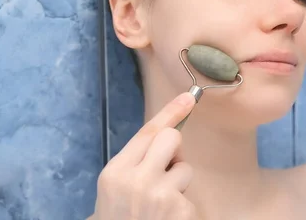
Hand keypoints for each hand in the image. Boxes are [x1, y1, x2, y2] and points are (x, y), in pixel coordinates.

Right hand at [90, 92, 196, 219]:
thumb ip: (137, 160)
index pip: (148, 132)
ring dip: (177, 183)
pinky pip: (189, 194)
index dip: (171, 111)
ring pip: (185, 167)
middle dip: (172, 151)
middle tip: (163, 170)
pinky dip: (182, 205)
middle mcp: (136, 180)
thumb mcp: (116, 186)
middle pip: (171, 138)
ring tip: (160, 203)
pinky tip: (167, 217)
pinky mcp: (179, 211)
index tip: (189, 97)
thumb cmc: (120, 215)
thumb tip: (169, 131)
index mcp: (116, 171)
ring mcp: (159, 196)